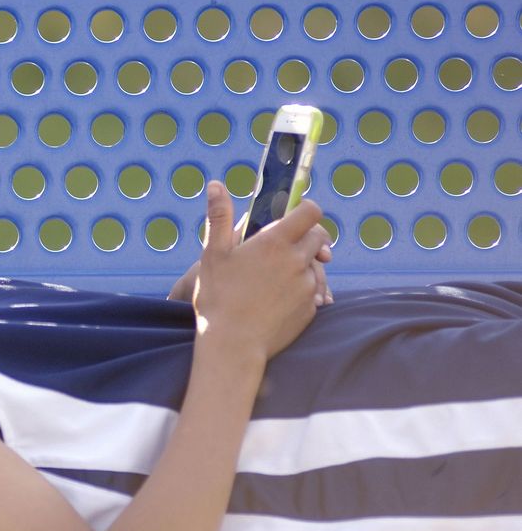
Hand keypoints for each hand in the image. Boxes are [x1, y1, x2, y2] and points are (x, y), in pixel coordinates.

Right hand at [192, 180, 328, 360]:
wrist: (232, 345)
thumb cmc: (218, 298)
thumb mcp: (212, 254)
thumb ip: (219, 217)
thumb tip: (216, 184)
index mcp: (275, 242)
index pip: (311, 212)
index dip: (306, 209)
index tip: (294, 215)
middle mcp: (297, 261)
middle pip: (317, 237)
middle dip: (304, 237)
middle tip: (279, 248)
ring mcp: (306, 286)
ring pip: (314, 265)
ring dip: (300, 266)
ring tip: (271, 280)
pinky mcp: (310, 308)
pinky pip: (312, 291)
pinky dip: (299, 290)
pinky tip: (276, 300)